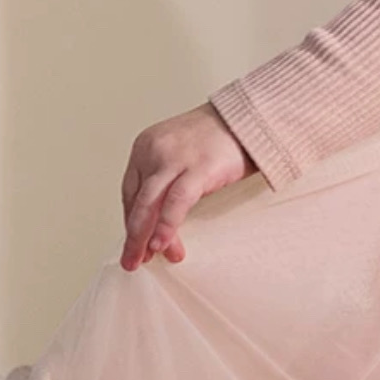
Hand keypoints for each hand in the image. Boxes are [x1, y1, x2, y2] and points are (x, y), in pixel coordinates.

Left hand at [119, 102, 256, 269]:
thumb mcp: (181, 152)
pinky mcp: (198, 167)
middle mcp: (154, 150)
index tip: (136, 242)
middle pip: (136, 201)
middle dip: (133, 236)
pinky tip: (163, 244)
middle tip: (132, 261)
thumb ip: (166, 177)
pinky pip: (175, 203)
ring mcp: (174, 159)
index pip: (130, 191)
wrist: (249, 118)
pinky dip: (167, 226)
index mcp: (145, 146)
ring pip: (149, 205)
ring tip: (145, 259)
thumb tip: (159, 217)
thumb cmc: (219, 136)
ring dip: (144, 237)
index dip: (132, 222)